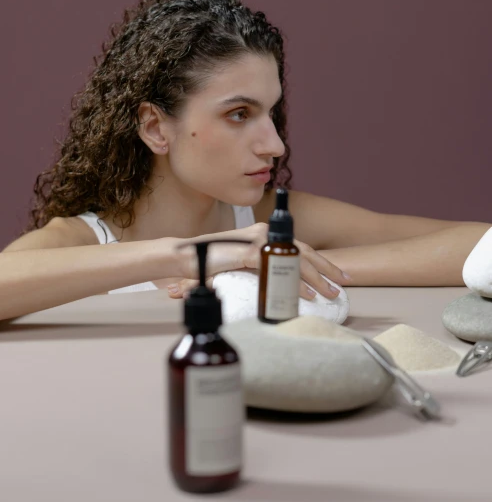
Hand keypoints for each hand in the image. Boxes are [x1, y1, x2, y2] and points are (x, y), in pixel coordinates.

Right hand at [169, 222, 349, 299]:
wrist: (183, 257)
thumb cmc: (209, 261)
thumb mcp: (239, 262)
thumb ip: (258, 266)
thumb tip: (279, 283)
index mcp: (262, 234)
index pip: (296, 245)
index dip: (318, 260)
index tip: (335, 274)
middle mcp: (262, 233)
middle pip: (302, 249)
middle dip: (326, 267)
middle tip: (344, 282)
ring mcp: (254, 241)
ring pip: (294, 258)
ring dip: (315, 277)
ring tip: (331, 292)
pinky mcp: (246, 252)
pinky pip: (277, 268)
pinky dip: (293, 281)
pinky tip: (306, 294)